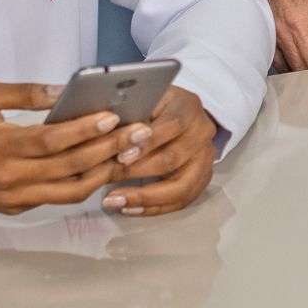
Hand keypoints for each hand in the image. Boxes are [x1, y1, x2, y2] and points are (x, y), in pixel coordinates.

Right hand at [0, 81, 136, 213]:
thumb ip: (21, 93)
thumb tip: (62, 91)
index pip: (51, 141)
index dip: (84, 130)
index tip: (114, 116)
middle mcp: (8, 178)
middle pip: (68, 167)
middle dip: (109, 149)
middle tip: (140, 133)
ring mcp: (13, 198)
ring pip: (70, 192)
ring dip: (104, 173)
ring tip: (130, 152)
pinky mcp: (14, 208)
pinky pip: (56, 199)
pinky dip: (83, 185)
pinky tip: (104, 166)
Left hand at [101, 85, 220, 217]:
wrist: (181, 114)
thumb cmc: (153, 106)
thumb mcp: (144, 99)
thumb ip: (130, 113)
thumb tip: (102, 131)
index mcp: (188, 107)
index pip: (171, 125)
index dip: (146, 143)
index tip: (120, 156)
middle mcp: (202, 133)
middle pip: (173, 158)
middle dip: (138, 171)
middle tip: (108, 179)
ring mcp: (205, 158)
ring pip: (181, 186)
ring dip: (146, 197)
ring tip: (116, 201)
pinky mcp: (202, 179)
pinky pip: (180, 201)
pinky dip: (153, 207)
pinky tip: (129, 208)